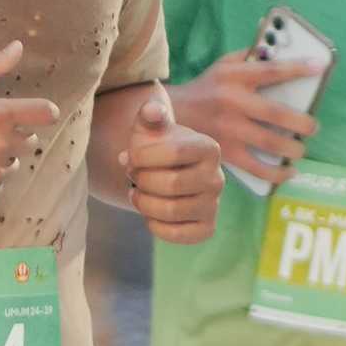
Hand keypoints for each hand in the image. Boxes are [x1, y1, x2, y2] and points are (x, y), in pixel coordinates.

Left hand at [119, 89, 224, 244]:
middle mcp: (217, 177)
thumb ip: (150, 114)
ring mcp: (214, 204)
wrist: (160, 173)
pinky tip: (149, 213)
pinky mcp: (207, 228)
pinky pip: (177, 235)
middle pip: (171, 185)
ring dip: (143, 204)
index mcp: (209, 147)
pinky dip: (155, 225)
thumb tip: (152, 110)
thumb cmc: (154, 147)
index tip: (128, 157)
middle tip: (133, 176)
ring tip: (137, 193)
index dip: (142, 157)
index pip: (174, 153)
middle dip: (141, 181)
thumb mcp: (149, 127)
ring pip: (171, 211)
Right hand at [172, 51, 319, 183]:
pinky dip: (276, 174)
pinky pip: (256, 167)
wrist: (170, 114)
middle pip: (277, 113)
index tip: (320, 66)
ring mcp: (229, 130)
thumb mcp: (224, 65)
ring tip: (300, 149)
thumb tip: (276, 42)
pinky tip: (289, 172)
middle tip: (313, 127)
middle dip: (303, 122)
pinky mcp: (225, 152)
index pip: (272, 70)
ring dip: (293, 149)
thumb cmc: (207, 87)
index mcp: (235, 76)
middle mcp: (233, 102)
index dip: (298, 68)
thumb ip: (250, 55)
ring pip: (270, 143)